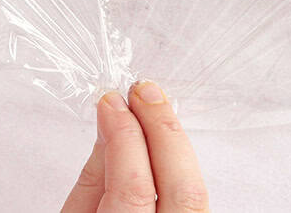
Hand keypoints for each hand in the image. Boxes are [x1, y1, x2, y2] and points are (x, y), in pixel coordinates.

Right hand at [62, 81, 209, 212]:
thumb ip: (93, 181)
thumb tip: (110, 127)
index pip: (133, 185)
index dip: (123, 134)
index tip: (111, 101)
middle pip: (181, 184)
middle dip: (162, 128)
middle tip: (143, 92)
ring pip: (198, 189)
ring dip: (175, 142)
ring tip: (154, 109)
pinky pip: (197, 198)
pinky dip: (180, 166)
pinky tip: (164, 145)